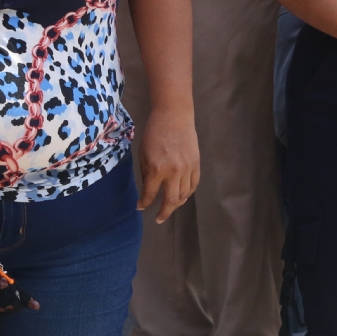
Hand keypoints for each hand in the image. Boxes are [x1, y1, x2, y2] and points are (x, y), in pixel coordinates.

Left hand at [138, 108, 198, 223]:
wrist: (174, 116)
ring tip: (171, 206)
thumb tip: (148, 190)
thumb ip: (146, 174)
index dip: (144, 204)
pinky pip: (194, 184)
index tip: (140, 207)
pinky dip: (188, 193)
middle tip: (159, 219)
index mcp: (156, 169)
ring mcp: (187, 168)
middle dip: (164, 213)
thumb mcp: (143, 154)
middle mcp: (173, 172)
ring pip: (184, 195)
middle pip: (171, 201)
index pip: (150, 194)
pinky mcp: (196, 163)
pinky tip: (183, 195)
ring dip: (177, 203)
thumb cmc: (154, 132)